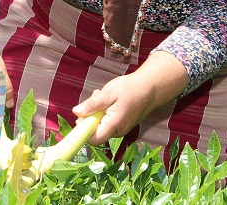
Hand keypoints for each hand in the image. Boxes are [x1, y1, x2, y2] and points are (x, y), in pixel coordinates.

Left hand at [72, 51, 187, 144]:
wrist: (151, 87)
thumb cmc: (131, 89)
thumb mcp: (108, 93)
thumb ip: (92, 104)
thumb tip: (76, 112)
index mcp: (114, 125)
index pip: (93, 139)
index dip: (83, 132)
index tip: (79, 118)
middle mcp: (117, 131)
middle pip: (94, 131)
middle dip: (90, 116)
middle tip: (95, 98)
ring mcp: (120, 129)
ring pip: (100, 125)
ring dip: (96, 112)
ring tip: (103, 96)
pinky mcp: (121, 125)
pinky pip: (106, 122)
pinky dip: (103, 112)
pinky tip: (109, 100)